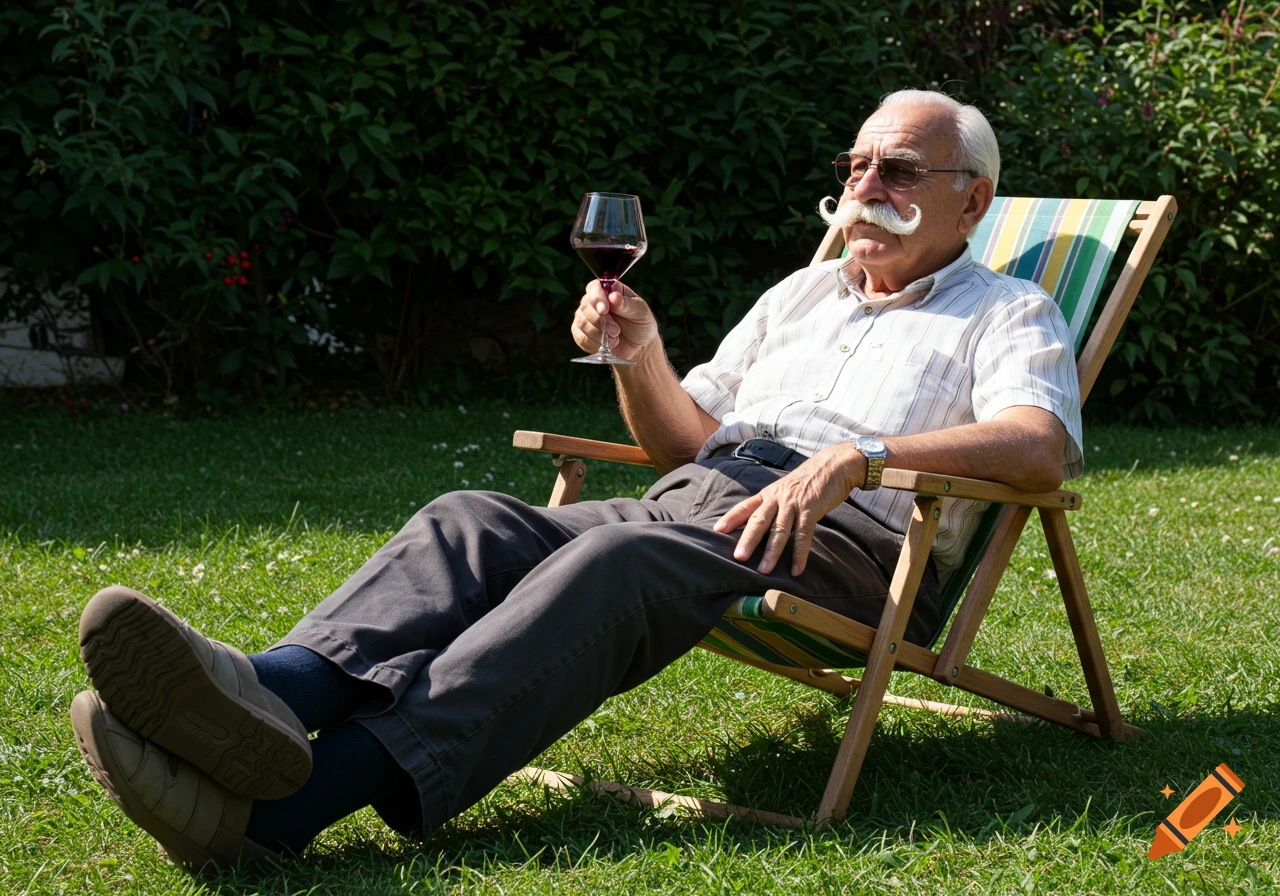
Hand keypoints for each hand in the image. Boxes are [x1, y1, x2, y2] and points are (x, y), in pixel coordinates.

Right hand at [571, 280, 658, 361]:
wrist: (639, 345)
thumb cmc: (641, 323)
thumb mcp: (640, 312)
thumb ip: (627, 304)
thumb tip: (613, 296)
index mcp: (608, 290)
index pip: (594, 288)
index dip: (596, 298)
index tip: (605, 310)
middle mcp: (594, 302)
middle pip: (585, 307)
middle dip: (601, 322)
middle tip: (617, 330)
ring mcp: (586, 317)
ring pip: (581, 323)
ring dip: (598, 334)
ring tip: (615, 338)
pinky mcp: (582, 333)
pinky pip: (580, 338)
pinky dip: (593, 344)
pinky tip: (606, 345)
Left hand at [713, 444, 867, 576]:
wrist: (833, 465)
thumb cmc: (806, 482)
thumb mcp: (783, 491)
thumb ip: (772, 507)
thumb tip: (758, 528)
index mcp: (768, 494)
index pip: (745, 506)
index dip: (731, 518)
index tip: (717, 531)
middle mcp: (777, 498)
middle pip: (759, 520)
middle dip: (748, 539)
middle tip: (738, 557)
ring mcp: (794, 503)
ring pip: (780, 530)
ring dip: (772, 551)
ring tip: (764, 570)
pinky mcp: (811, 509)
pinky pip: (804, 534)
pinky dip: (799, 553)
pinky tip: (796, 569)